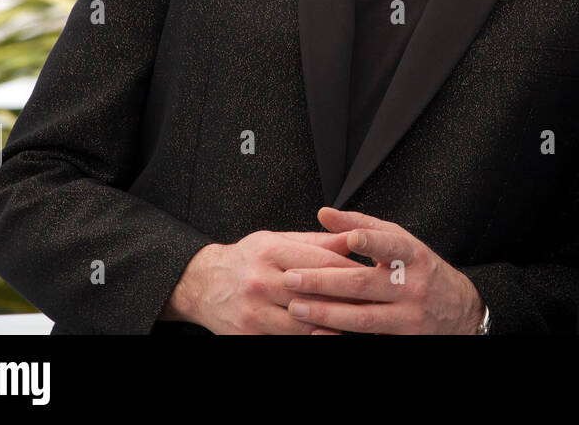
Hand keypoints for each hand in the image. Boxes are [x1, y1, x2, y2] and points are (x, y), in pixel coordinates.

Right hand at [162, 230, 363, 333]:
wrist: (204, 284)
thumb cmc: (247, 259)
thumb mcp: (277, 240)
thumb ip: (317, 242)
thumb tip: (354, 239)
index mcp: (271, 252)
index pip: (321, 262)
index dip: (351, 270)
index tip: (373, 275)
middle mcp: (261, 281)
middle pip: (315, 293)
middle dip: (347, 299)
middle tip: (374, 303)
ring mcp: (254, 312)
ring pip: (304, 323)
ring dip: (333, 324)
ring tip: (357, 322)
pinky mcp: (249, 335)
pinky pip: (286, 340)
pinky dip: (311, 337)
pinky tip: (328, 334)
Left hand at [282, 207, 485, 334]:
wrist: (459, 312)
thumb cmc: (421, 270)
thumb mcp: (403, 243)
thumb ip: (364, 227)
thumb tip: (325, 213)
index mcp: (413, 256)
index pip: (392, 246)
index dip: (371, 241)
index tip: (349, 239)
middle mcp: (414, 286)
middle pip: (365, 284)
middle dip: (325, 282)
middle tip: (292, 279)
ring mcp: (409, 317)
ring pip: (363, 317)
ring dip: (326, 313)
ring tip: (296, 307)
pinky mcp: (403, 339)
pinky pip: (368, 339)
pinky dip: (339, 337)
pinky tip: (316, 333)